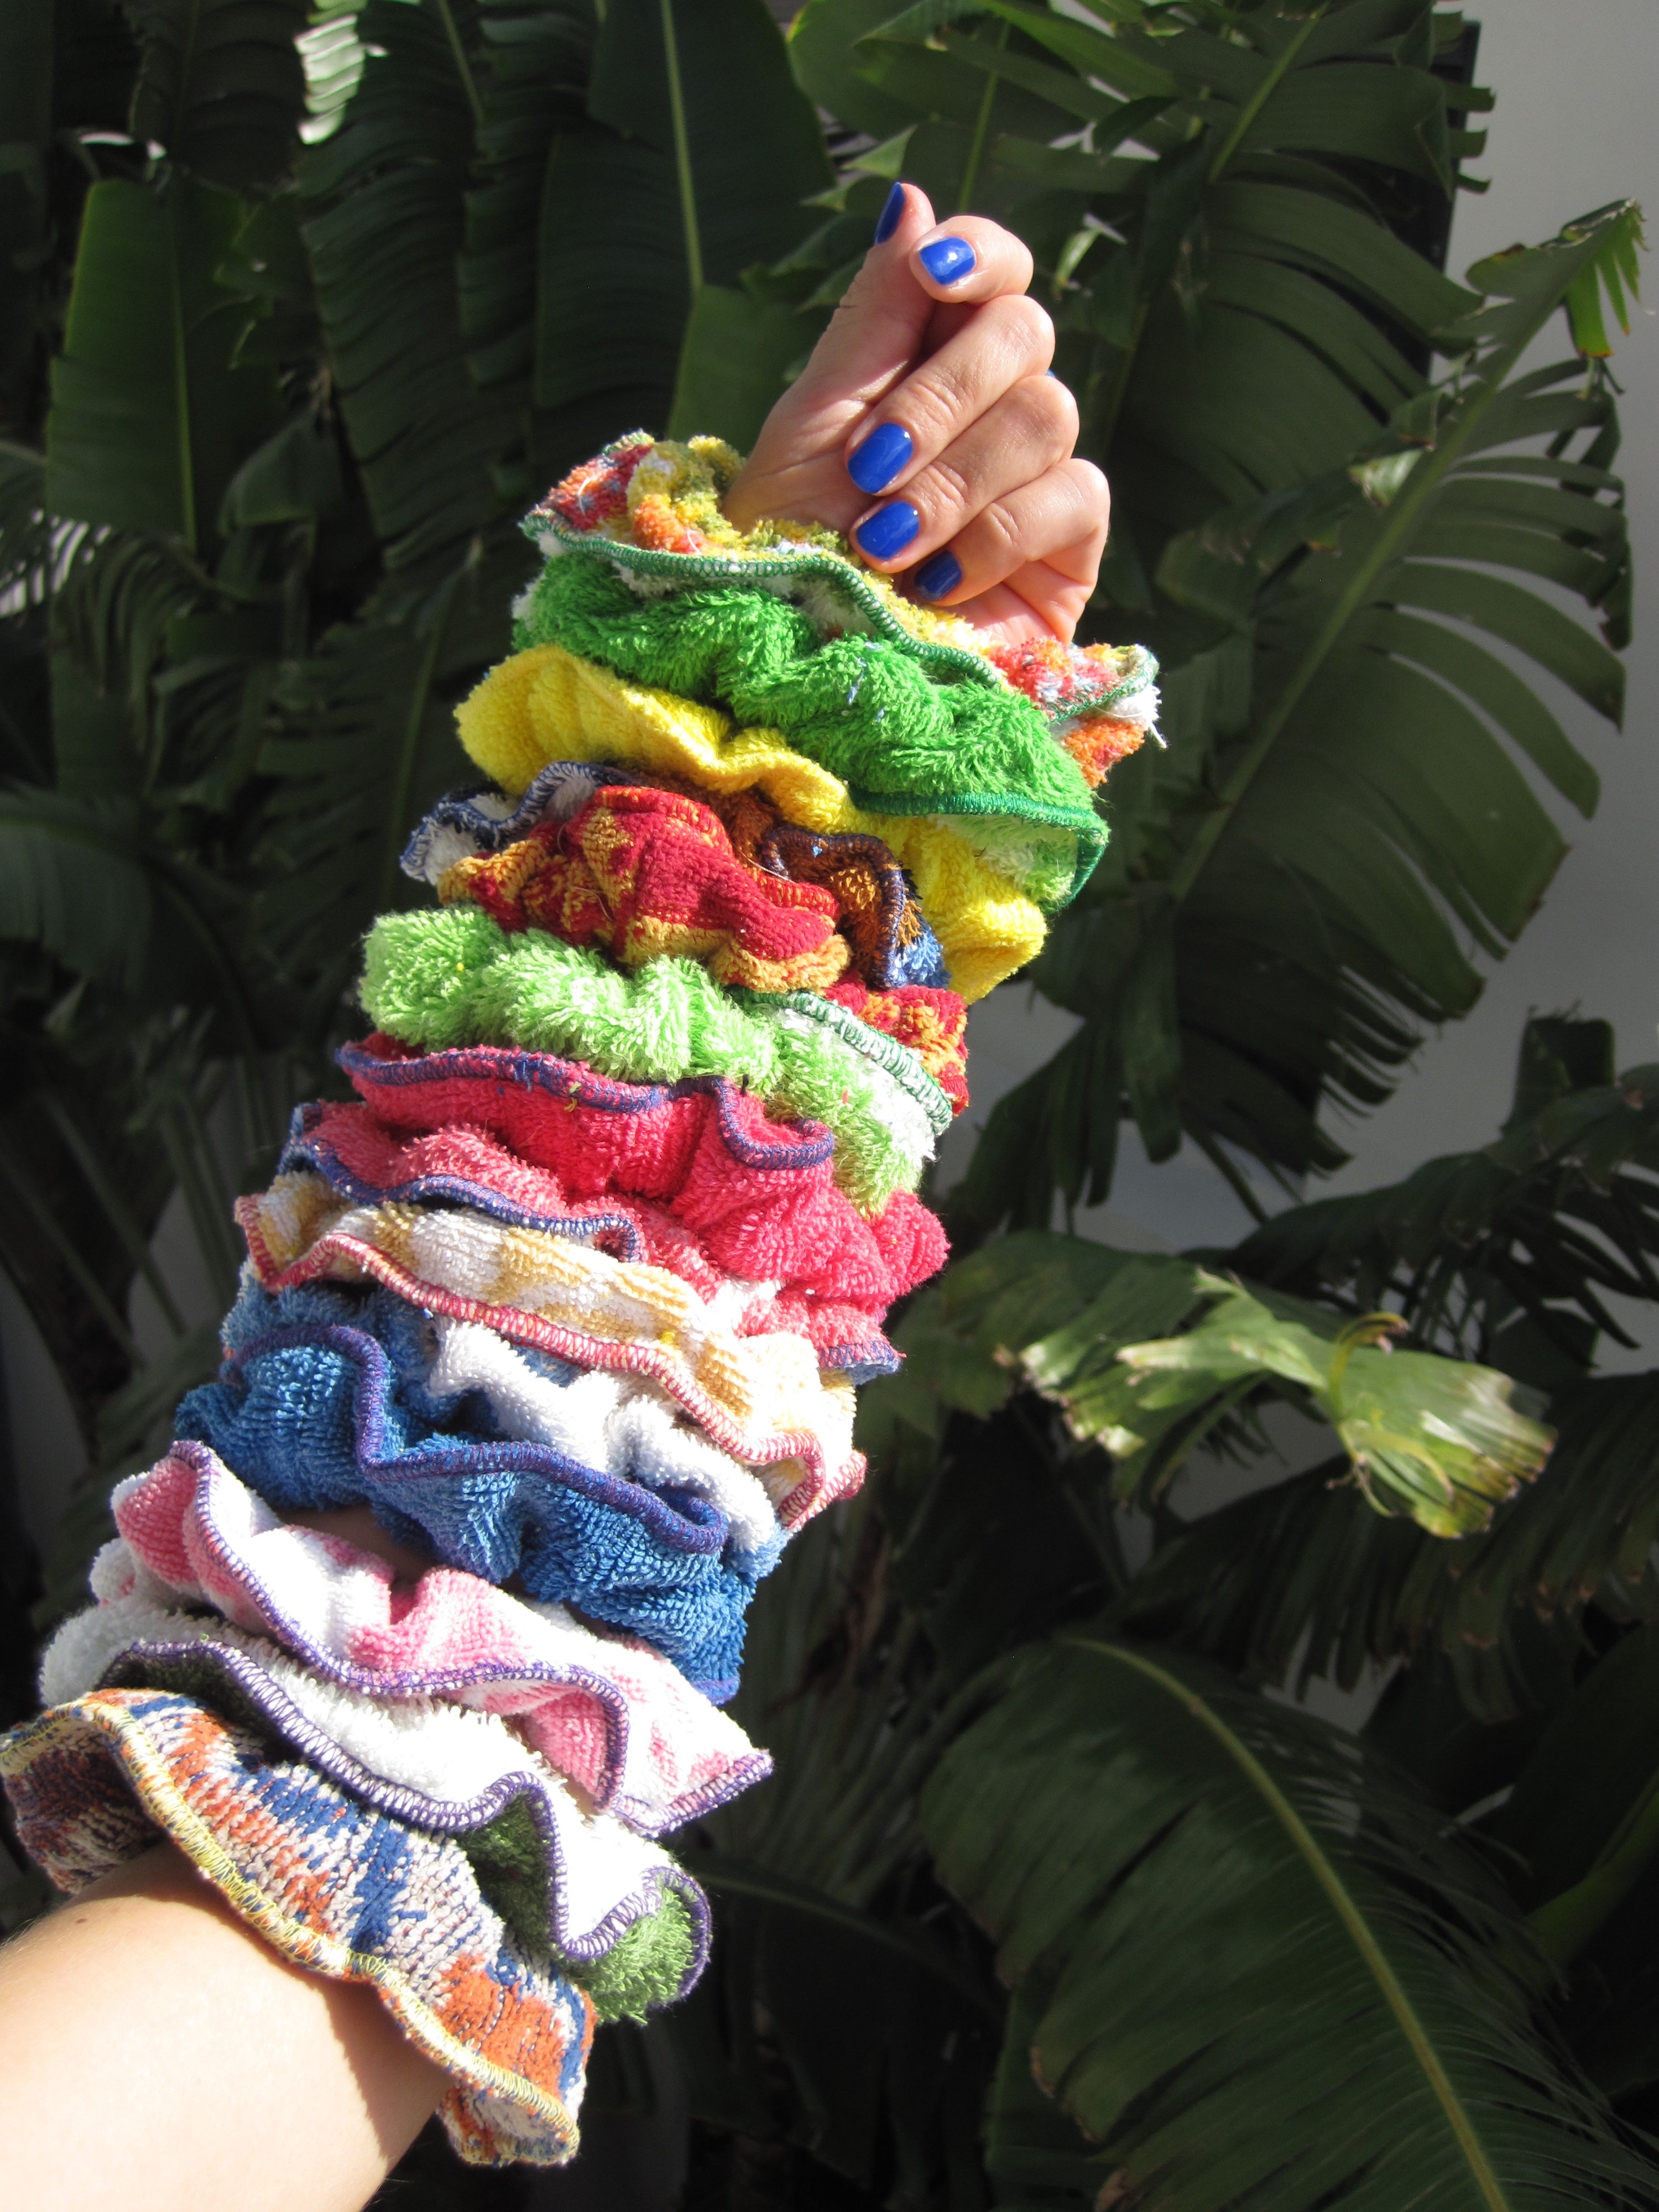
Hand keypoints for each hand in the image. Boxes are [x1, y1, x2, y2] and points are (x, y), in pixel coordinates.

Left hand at [724, 182, 1108, 646]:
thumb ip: (875, 314)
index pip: (996, 272)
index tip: (933, 271)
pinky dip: (997, 533)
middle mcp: (993, 413)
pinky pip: (1074, 496)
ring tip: (885, 541)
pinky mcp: (1068, 557)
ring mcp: (1037, 482)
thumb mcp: (814, 420)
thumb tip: (914, 195)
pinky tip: (940, 581)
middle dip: (939, 396)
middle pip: (1024, 330)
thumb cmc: (788, 551)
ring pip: (1049, 412)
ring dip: (955, 478)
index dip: (979, 255)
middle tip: (869, 467)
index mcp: (930, 363)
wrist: (800, 669)